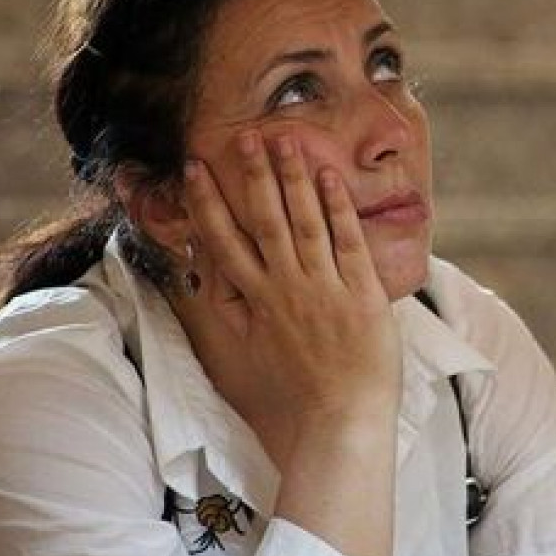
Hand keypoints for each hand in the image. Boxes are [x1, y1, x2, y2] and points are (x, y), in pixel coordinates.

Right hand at [182, 129, 402, 430]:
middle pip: (264, 220)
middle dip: (252, 176)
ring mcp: (324, 288)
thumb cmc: (295, 385)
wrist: (342, 419)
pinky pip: (347, 243)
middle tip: (243, 136)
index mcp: (257, 299)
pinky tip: (329, 175)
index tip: (194, 169)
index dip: (207, 202)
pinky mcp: (361, 293)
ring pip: (305, 222)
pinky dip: (337, 208)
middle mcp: (286, 287)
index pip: (224, 240)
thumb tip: (209, 271)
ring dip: (293, 179)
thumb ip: (231, 305)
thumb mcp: (250, 347)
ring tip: (284, 140)